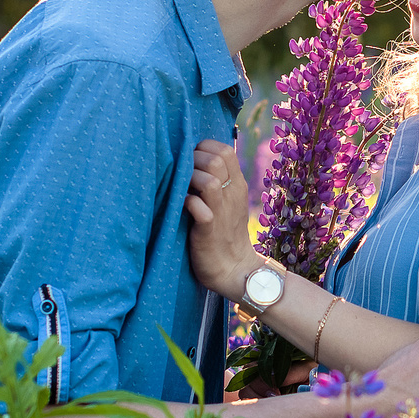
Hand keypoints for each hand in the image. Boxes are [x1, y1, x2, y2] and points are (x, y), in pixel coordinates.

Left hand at [183, 141, 255, 299]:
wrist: (235, 269)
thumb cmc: (224, 233)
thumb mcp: (228, 201)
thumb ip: (219, 180)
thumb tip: (193, 160)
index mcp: (237, 184)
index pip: (225, 149)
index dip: (204, 148)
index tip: (191, 159)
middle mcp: (232, 194)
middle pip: (217, 159)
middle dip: (194, 160)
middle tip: (183, 174)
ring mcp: (222, 211)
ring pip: (211, 181)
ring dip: (191, 180)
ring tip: (182, 188)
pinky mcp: (209, 230)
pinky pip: (200, 209)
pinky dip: (188, 204)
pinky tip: (182, 206)